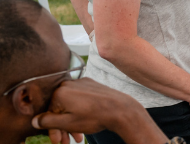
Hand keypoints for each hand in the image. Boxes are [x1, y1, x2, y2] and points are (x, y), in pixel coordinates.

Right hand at [32, 78, 165, 143]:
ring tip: (78, 136)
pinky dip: (79, 112)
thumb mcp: (68, 123)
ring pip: (70, 105)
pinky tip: (84, 125)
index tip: (57, 141)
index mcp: (60, 92)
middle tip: (67, 141)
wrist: (121, 110)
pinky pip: (80, 100)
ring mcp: (82, 83)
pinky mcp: (92, 85)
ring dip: (72, 122)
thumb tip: (35, 120)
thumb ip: (48, 122)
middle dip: (62, 128)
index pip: (48, 113)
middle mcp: (69, 84)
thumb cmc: (95, 116)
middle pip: (59, 109)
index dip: (52, 129)